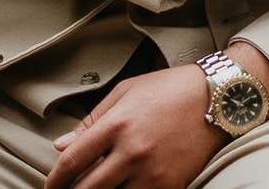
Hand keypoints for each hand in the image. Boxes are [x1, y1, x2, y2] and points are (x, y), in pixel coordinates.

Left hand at [45, 64, 220, 188]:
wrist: (218, 98)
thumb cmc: (172, 90)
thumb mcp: (126, 92)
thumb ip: (92, 120)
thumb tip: (61, 145)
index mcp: (117, 124)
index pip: (72, 162)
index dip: (54, 180)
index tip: (50, 186)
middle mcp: (132, 151)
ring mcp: (152, 172)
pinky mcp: (170, 185)